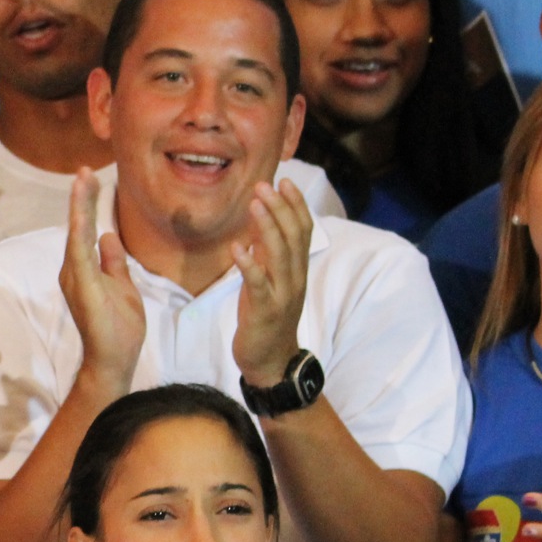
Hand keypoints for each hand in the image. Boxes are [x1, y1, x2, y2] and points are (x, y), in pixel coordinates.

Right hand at [60, 168, 144, 395]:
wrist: (114, 361)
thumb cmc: (118, 330)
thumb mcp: (123, 287)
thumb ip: (113, 263)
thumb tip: (109, 236)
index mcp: (84, 270)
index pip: (86, 231)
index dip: (87, 206)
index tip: (91, 180)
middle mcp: (73, 271)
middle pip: (77, 227)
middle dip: (81, 198)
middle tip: (84, 170)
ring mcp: (75, 278)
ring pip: (76, 234)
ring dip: (79, 207)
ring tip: (82, 180)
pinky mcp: (82, 286)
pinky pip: (80, 252)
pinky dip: (80, 229)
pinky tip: (81, 212)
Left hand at [231, 180, 311, 386]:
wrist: (271, 361)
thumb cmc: (267, 318)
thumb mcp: (269, 280)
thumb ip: (268, 254)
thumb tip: (260, 223)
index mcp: (297, 269)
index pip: (303, 230)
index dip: (296, 205)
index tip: (285, 181)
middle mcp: (295, 278)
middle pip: (293, 236)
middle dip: (280, 208)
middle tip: (264, 184)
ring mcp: (282, 294)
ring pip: (279, 254)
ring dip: (267, 226)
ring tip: (254, 203)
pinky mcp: (265, 310)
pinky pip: (258, 283)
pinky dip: (249, 264)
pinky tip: (237, 247)